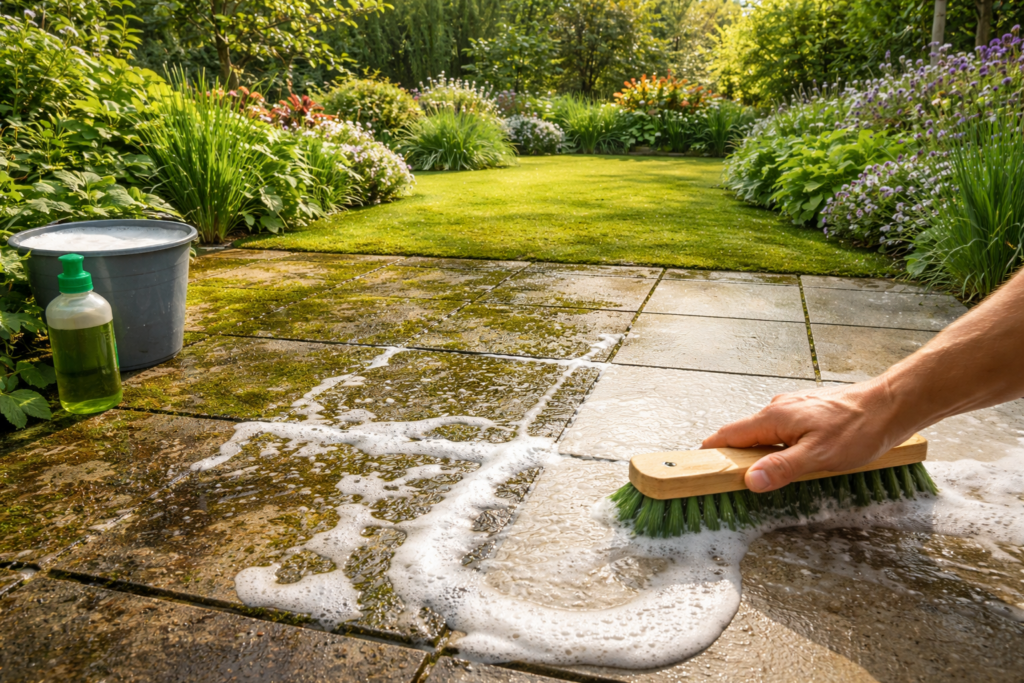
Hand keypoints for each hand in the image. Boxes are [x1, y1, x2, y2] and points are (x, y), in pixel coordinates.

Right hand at [701, 380, 913, 492]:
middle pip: (742, 436)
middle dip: (735, 459)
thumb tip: (750, 481)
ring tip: (769, 478)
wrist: (892, 404)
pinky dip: (777, 447)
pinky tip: (793, 461)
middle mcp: (777, 409)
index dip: (710, 453)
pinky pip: (780, 431)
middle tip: (733, 486)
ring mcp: (792, 409)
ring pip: (763, 434)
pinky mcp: (806, 413)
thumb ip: (782, 468)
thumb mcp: (820, 457)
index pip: (727, 435)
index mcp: (773, 418)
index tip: (697, 470)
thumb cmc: (860, 429)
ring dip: (759, 454)